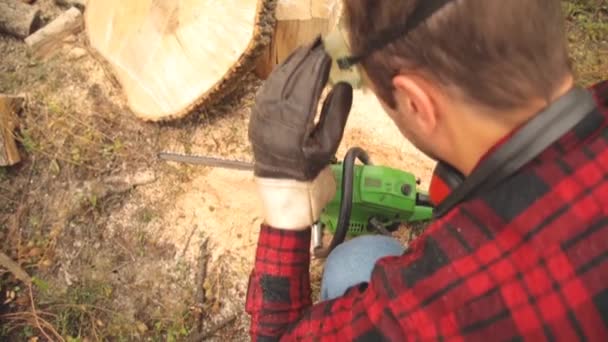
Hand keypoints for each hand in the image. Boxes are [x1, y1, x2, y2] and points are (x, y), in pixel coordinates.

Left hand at [249, 37, 352, 228]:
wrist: (285, 195)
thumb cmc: (311, 173)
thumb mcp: (329, 146)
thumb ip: (336, 113)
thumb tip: (343, 82)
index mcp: (293, 130)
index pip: (306, 89)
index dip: (317, 68)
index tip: (328, 52)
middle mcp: (272, 121)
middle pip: (289, 80)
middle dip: (304, 60)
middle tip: (318, 44)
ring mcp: (260, 119)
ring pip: (274, 83)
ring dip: (290, 64)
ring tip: (306, 51)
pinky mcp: (255, 119)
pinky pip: (266, 91)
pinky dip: (278, 76)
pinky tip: (289, 67)